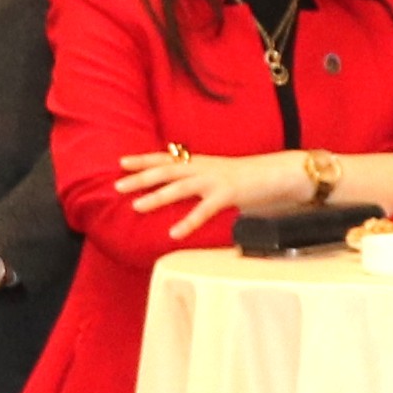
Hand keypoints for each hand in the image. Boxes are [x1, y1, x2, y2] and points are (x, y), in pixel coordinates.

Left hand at [115, 145, 274, 240]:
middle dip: (140, 177)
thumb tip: (177, 189)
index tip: (122, 163)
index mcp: (199, 163)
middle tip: (117, 185)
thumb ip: (196, 180)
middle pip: (166, 170)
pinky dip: (188, 222)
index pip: (166, 158)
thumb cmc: (245, 177)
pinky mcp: (227, 194)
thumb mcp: (216, 174)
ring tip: (137, 206)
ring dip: (156, 196)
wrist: (275, 173)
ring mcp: (214, 180)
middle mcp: (202, 168)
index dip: (143, 159)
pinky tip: (174, 233)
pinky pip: (204, 211)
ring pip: (179, 187)